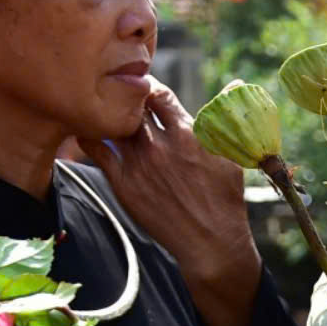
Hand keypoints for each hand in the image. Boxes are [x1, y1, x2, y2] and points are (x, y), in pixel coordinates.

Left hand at [97, 79, 262, 325]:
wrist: (210, 243)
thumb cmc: (225, 199)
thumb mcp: (233, 155)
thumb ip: (226, 117)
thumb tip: (236, 83)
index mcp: (187, 134)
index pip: (158, 94)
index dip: (148, 87)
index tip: (144, 89)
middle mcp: (160, 146)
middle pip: (130, 106)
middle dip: (125, 99)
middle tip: (121, 99)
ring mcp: (138, 164)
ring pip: (111, 124)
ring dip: (107, 115)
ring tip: (104, 112)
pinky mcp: (123, 182)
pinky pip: (95, 148)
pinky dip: (90, 134)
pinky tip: (90, 131)